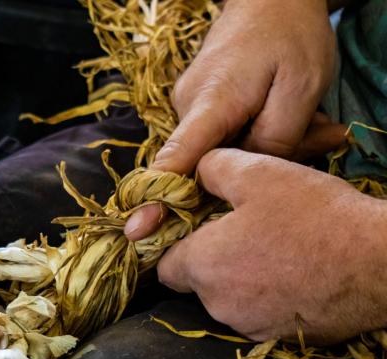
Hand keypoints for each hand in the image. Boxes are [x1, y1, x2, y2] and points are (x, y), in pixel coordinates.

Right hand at [125, 0, 345, 240]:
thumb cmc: (290, 38)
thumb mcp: (302, 89)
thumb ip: (274, 142)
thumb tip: (242, 180)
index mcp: (210, 103)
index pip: (175, 159)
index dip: (156, 198)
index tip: (137, 230)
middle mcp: (187, 107)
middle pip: (202, 164)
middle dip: (247, 169)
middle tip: (313, 136)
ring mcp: (187, 106)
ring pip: (214, 152)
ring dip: (256, 148)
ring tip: (304, 121)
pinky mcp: (196, 106)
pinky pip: (217, 138)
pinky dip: (249, 137)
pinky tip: (281, 116)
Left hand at [156, 149, 386, 344]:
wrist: (380, 264)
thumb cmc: (314, 215)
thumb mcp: (258, 172)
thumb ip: (212, 168)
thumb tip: (194, 172)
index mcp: (203, 265)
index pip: (163, 266)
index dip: (174, 246)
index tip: (194, 230)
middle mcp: (218, 304)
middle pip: (197, 282)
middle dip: (210, 259)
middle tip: (241, 232)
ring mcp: (249, 326)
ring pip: (227, 299)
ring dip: (239, 278)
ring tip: (273, 250)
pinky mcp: (279, 338)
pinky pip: (257, 314)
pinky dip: (265, 297)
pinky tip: (293, 273)